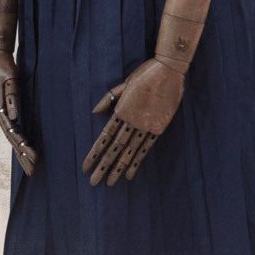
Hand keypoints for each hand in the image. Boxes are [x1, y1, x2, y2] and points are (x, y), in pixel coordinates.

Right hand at [0, 49, 37, 176]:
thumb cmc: (2, 67)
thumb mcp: (9, 79)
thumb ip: (12, 97)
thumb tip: (14, 117)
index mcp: (1, 111)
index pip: (14, 135)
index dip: (24, 148)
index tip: (34, 158)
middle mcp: (2, 115)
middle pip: (13, 140)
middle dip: (23, 156)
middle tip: (33, 170)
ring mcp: (4, 113)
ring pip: (13, 137)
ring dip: (21, 151)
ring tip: (30, 164)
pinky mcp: (7, 108)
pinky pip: (14, 129)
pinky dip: (20, 140)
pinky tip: (24, 147)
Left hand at [82, 58, 184, 186]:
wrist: (168, 71)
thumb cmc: (145, 74)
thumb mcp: (124, 84)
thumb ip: (109, 99)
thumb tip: (95, 113)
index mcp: (121, 110)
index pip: (104, 136)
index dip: (94, 153)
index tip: (85, 166)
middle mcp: (132, 121)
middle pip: (115, 148)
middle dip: (103, 166)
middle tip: (93, 182)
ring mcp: (146, 125)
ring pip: (129, 151)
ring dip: (119, 168)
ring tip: (110, 182)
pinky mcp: (158, 127)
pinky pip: (145, 148)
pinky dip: (137, 161)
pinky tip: (130, 173)